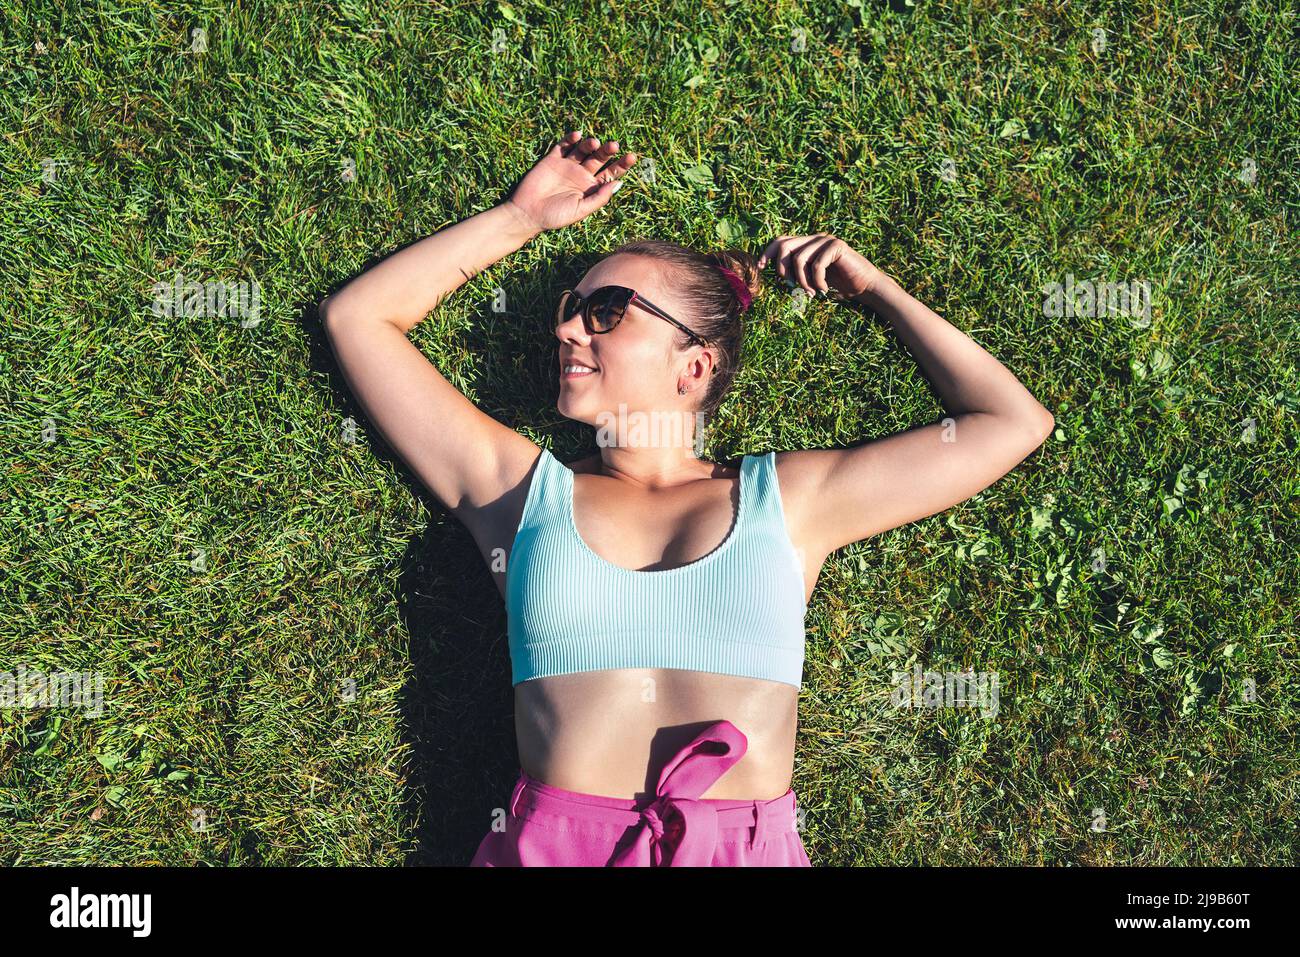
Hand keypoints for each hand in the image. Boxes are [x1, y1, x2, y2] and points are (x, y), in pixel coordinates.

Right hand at [504, 130, 637, 232]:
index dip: (622, 165)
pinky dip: (571, 138)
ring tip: (594, 143)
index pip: (611, 173)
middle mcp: (581, 175)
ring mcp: (567, 166)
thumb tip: (619, 183)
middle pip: (600, 158)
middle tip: (614, 145)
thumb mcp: (581, 210)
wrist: (527, 214)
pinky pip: (564, 145)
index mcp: (591, 188)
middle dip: (608, 151)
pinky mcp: (552, 159)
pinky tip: (578, 135)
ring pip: (584, 149)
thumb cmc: (555, 217)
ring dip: (591, 144)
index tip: (632, 157)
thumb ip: (599, 198)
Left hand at [757, 233, 883, 299]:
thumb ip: (795, 273)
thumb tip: (776, 274)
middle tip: (791, 286)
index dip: (767, 253)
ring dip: (802, 281)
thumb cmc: (836, 285)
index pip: (780, 241)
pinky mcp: (836, 245)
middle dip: (783, 269)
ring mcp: (825, 240)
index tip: (760, 267)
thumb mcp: (810, 279)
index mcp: (805, 245)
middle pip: (785, 246)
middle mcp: (813, 239)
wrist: (863, 286)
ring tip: (811, 293)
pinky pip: (816, 264)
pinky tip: (824, 289)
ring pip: (799, 258)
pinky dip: (817, 281)